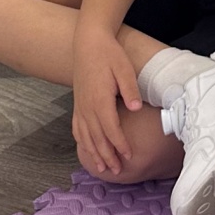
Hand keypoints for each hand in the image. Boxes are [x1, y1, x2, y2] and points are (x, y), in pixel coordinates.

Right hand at [72, 30, 143, 177]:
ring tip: (101, 168)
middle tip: (117, 171)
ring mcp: (80, 105)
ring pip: (86, 135)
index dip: (120, 144)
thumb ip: (129, 90)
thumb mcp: (124, 69)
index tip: (129, 156)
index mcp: (100, 100)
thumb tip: (136, 108)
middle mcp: (87, 106)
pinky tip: (86, 149)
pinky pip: (77, 127)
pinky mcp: (78, 103)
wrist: (89, 43)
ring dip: (94, 153)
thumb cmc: (109, 55)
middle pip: (97, 137)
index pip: (111, 129)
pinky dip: (82, 141)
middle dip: (107, 156)